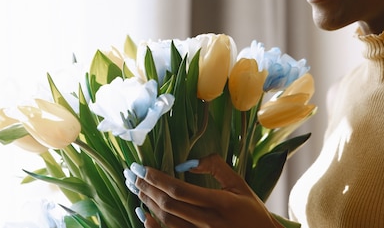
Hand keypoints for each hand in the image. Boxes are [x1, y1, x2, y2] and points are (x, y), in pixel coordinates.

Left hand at [131, 154, 282, 227]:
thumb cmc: (252, 211)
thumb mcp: (239, 184)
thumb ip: (216, 168)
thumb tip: (189, 161)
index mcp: (220, 203)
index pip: (180, 190)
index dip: (157, 178)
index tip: (142, 167)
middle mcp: (209, 222)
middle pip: (168, 205)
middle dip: (146, 188)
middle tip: (131, 174)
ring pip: (167, 221)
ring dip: (148, 203)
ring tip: (136, 188)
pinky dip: (154, 227)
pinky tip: (144, 215)